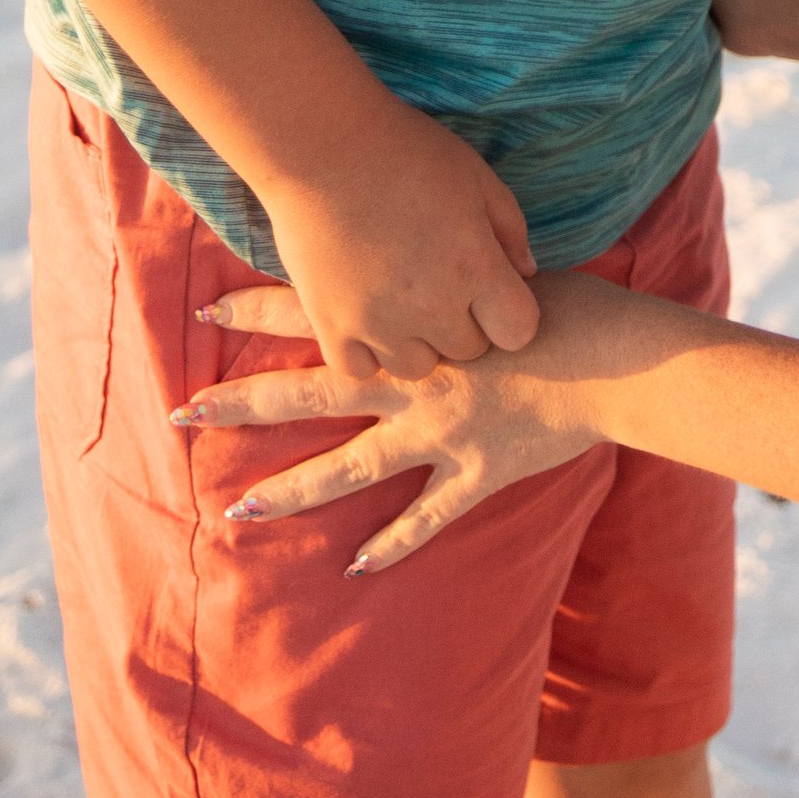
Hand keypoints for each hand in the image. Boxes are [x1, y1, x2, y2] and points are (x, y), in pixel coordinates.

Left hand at [176, 272, 625, 569]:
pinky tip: (356, 568)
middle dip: (245, 402)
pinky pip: (427, 515)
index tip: (204, 303)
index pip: (320, 310)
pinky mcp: (475, 472)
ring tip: (238, 512)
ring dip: (294, 491)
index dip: (261, 306)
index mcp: (414, 327)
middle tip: (184, 413)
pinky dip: (393, 543)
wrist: (615, 356)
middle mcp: (413, 381)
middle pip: (312, 390)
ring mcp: (441, 431)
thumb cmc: (562, 301)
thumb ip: (453, 258)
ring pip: (351, 466)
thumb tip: (415, 230)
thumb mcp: (501, 259)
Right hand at [255, 98, 540, 382]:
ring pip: (417, 367)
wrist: (321, 146)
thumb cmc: (405, 151)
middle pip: (469, 351)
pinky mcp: (331, 327)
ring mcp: (378, 323)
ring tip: (404, 297)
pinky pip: (360, 370)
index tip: (494, 288)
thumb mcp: (476, 176)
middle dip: (465, 322)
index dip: (512, 312)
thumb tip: (527, 273)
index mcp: (474, 266)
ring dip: (418, 341)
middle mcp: (431, 306)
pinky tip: (368, 313)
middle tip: (443, 281)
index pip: (519, 331)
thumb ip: (510, 229)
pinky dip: (368, 350)